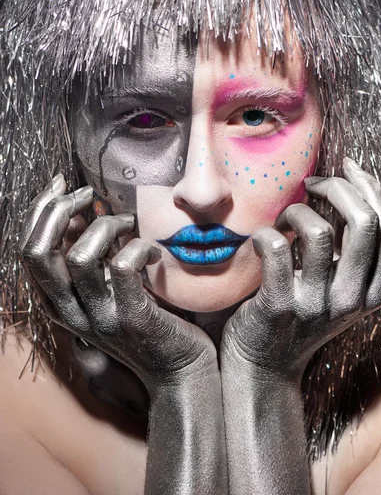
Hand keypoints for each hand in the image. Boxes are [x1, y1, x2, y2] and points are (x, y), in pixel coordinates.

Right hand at [19, 176, 216, 392]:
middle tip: (87, 193)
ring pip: (80, 257)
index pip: (28, 251)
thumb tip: (76, 214)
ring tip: (127, 223)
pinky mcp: (131, 317)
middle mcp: (70, 311)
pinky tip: (153, 250)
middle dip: (57, 211)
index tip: (61, 184)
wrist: (177, 371)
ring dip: (104, 226)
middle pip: (38, 253)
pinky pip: (123, 267)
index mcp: (58, 302)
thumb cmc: (143, 319)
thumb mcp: (105, 287)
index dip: (39, 211)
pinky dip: (138, 246)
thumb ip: (88, 255)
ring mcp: (100, 317)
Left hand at [221, 158, 380, 380]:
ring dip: (295, 211)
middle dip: (336, 187)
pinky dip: (265, 232)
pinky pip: (277, 248)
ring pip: (318, 231)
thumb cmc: (297, 315)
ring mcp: (318, 305)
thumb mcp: (338, 288)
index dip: (369, 187)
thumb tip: (350, 188)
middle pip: (364, 221)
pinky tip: (259, 239)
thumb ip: (350, 252)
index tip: (346, 167)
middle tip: (311, 184)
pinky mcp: (280, 306)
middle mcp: (353, 297)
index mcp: (372, 288)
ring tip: (282, 221)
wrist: (263, 366)